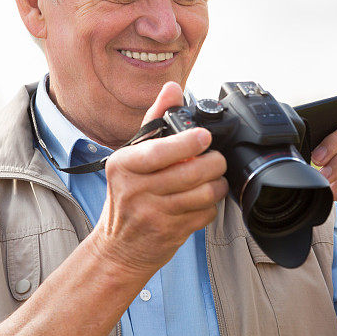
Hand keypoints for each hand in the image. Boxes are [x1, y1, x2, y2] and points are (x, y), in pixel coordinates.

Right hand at [91, 82, 227, 274]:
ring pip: (203, 194)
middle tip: (215, 159)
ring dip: (217, 185)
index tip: (205, 136)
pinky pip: (205, 213)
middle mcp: (135, 190)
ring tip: (213, 179)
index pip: (159, 152)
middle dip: (213, 163)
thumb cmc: (128, 195)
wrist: (119, 247)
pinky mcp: (170, 233)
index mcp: (123, 165)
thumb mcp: (132, 156)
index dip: (187, 143)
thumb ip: (154, 120)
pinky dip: (211, 205)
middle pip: (190, 173)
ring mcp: (152, 214)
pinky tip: (203, 201)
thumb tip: (172, 88)